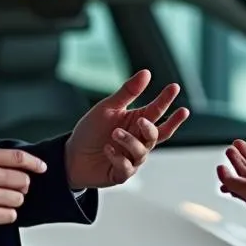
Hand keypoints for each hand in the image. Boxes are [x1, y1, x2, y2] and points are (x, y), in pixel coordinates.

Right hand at [0, 148, 47, 238]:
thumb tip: (17, 168)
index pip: (18, 158)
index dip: (34, 163)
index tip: (42, 168)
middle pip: (23, 180)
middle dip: (21, 187)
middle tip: (11, 190)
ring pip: (18, 199)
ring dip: (12, 202)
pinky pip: (11, 215)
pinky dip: (6, 215)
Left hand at [65, 70, 188, 189]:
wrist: (71, 155)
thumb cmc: (91, 130)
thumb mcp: (107, 107)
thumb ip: (128, 92)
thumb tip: (146, 72)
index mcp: (137, 121)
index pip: (157, 111)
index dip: (166, 100)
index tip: (174, 87)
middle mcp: (138, 140)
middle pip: (157, 134)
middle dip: (151, 128)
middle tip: (141, 120)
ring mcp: (132, 158)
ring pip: (141, 151)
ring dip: (129, 141)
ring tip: (115, 133)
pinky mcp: (121, 173)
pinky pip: (127, 167)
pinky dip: (118, 157)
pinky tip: (107, 149)